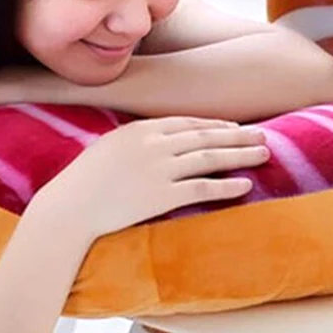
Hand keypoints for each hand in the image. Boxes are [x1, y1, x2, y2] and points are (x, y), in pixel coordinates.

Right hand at [33, 116, 270, 243]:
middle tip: (262, 135)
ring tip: (263, 154)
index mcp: (142, 130)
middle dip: (237, 135)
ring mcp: (160, 170)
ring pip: (211, 158)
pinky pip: (202, 189)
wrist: (68, 209)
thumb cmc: (84, 180)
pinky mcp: (162, 197)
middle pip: (206, 137)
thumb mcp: (110, 147)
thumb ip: (139, 140)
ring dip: (241, 155)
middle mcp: (155, 145)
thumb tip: (162, 139)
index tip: (234, 126)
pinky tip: (246, 184)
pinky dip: (226, 186)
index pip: (188, 123)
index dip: (215, 124)